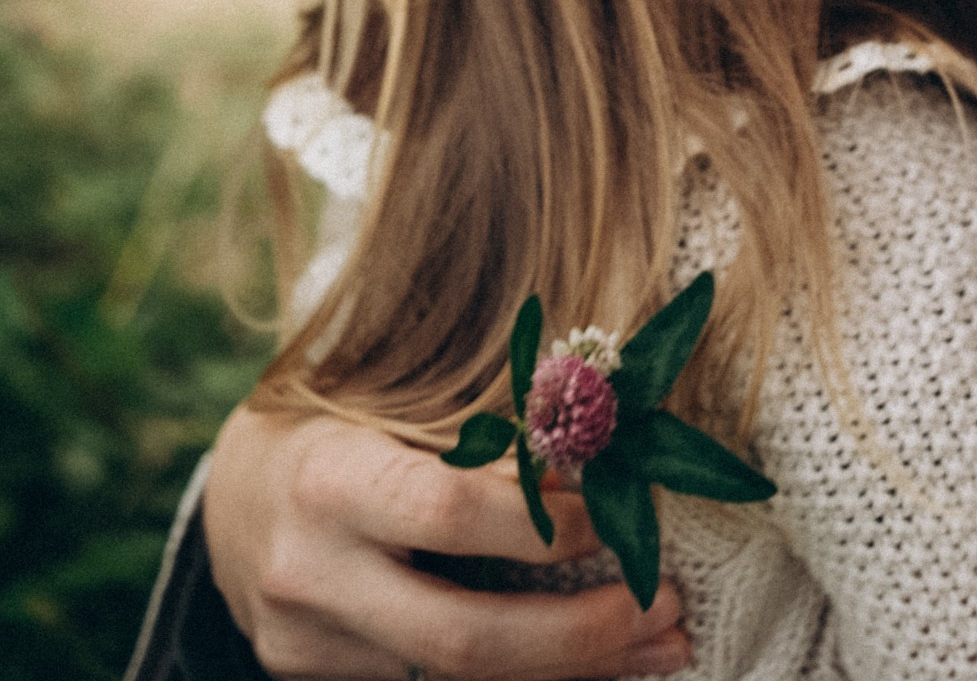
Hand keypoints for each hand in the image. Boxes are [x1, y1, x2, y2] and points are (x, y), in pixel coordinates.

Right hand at [204, 403, 692, 677]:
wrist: (237, 495)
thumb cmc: (340, 421)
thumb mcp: (393, 399)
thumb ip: (480, 433)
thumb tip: (603, 453)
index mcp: (330, 481)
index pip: (449, 514)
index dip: (542, 523)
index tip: (619, 513)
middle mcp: (312, 577)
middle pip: (460, 639)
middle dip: (577, 635)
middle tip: (664, 607)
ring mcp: (312, 647)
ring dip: (571, 671)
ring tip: (659, 646)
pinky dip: (520, 680)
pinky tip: (589, 665)